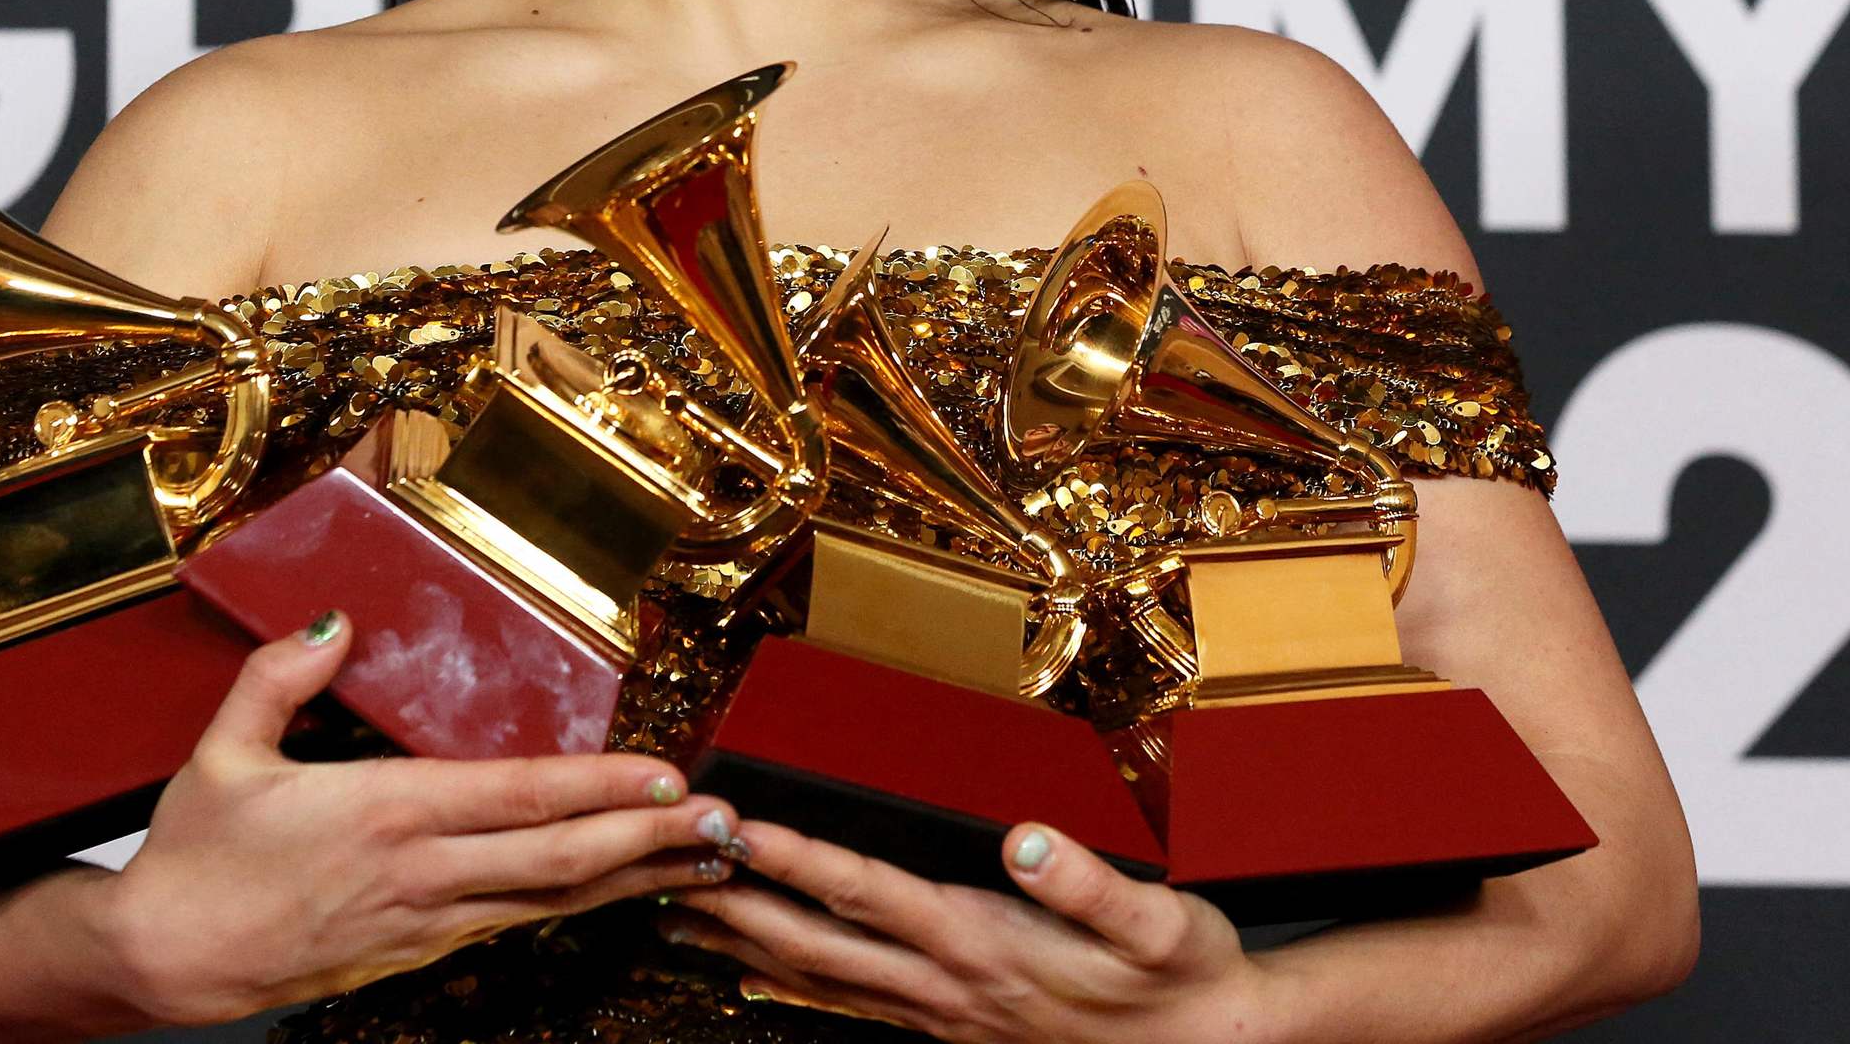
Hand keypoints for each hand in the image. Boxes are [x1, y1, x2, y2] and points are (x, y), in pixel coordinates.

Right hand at [89, 611, 739, 1025]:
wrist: (164, 962)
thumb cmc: (195, 859)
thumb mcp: (222, 751)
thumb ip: (282, 676)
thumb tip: (334, 622)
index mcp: (384, 814)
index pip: (518, 800)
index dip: (601, 789)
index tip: (666, 775)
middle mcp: (421, 873)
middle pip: (559, 861)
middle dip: (651, 841)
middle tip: (725, 822)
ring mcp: (426, 922)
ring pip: (551, 901)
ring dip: (633, 878)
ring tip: (702, 857)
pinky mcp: (419, 953)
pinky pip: (516, 924)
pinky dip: (579, 906)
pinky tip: (618, 892)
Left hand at [663, 818, 1272, 1041]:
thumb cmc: (1187, 977)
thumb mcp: (1160, 923)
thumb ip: (1086, 882)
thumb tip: (1025, 836)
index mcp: (983, 943)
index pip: (865, 891)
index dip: (793, 857)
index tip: (731, 826)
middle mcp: (948, 985)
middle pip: (815, 943)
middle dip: (734, 903)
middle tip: (662, 868)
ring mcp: (946, 1016)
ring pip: (820, 980)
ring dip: (745, 946)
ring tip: (676, 918)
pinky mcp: (954, 1029)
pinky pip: (852, 1010)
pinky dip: (792, 992)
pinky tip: (754, 983)